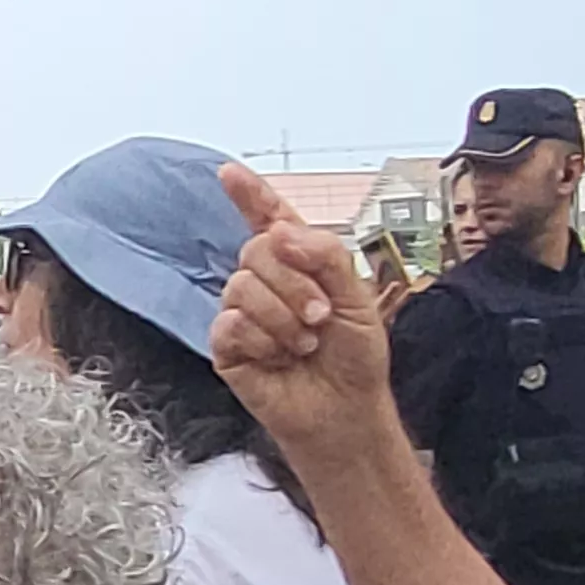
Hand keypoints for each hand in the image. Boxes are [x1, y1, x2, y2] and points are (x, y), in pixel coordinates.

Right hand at [208, 162, 399, 454]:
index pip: (269, 219)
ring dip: (282, 318)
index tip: (229, 173)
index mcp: (298, 263)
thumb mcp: (357, 298)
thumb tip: (278, 232)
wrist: (345, 412)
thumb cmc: (354, 358)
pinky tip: (277, 358)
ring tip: (303, 344)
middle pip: (255, 250)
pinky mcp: (226, 345)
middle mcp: (266, 282)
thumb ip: (324, 255)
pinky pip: (229, 323)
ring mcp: (243, 312)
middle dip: (294, 283)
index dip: (250, 194)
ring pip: (241, 286)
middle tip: (320, 316)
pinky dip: (262, 341)